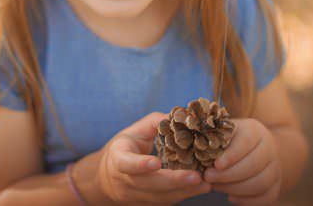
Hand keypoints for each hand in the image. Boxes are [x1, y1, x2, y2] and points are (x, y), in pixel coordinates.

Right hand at [97, 112, 211, 204]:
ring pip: (160, 197)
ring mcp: (134, 196)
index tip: (156, 163)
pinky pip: (165, 202)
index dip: (141, 164)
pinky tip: (199, 189)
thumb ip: (155, 123)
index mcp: (118, 158)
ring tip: (205, 183)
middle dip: (173, 181)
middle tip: (196, 177)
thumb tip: (180, 115)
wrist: (107, 178)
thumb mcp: (134, 132)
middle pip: (149, 184)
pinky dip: (183, 195)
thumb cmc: (126, 148)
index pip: (127, 163)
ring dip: (184, 191)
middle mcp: (124, 181)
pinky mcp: (145, 205)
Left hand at [203, 118, 281, 204]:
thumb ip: (213, 137)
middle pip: (254, 165)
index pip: (246, 141)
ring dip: (236, 189)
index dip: (232, 155)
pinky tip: (231, 198)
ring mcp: (275, 167)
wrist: (256, 148)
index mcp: (255, 130)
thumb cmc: (230, 139)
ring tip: (216, 187)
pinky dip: (248, 201)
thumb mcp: (223, 132)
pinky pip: (267, 197)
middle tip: (208, 178)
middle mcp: (269, 148)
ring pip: (260, 183)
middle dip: (229, 175)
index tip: (216, 164)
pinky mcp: (276, 185)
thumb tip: (195, 145)